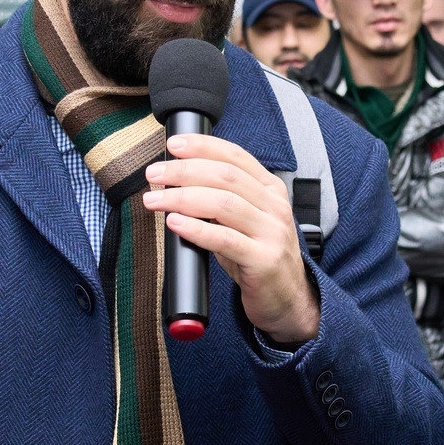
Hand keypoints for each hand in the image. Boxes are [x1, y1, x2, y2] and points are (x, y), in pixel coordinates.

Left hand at [142, 132, 319, 344]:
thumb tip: (175, 183)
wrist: (289, 299)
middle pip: (225, 176)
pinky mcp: (263, 260)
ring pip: (223, 203)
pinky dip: (195, 228)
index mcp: (271, 190)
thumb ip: (222, 200)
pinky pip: (224, 239)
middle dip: (185, 171)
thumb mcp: (246, 221)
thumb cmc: (258, 257)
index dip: (203, 146)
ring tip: (155, 200)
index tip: (172, 145)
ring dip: (182, 197)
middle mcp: (275, 207)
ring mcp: (272, 233)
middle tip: (154, 174)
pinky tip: (175, 223)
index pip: (236, 156)